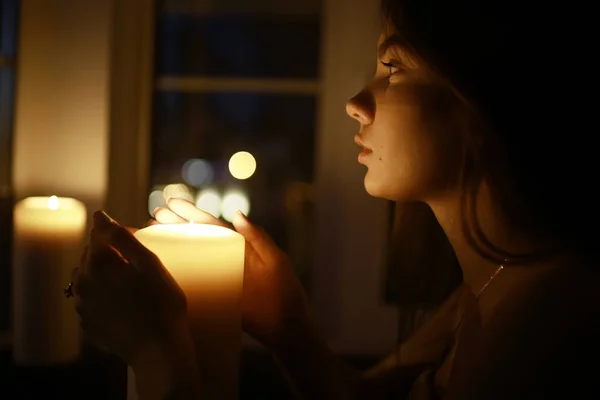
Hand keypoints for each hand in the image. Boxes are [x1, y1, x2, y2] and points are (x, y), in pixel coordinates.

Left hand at [73, 211, 195, 370]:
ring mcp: (82, 306)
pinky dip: (103, 297)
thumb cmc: (161, 304)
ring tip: (131, 286)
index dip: (121, 235)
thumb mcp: (149, 264)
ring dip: (105, 276)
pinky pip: (91, 301)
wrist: (159, 351)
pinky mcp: (87, 325)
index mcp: (97, 264)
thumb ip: (122, 237)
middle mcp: (82, 283)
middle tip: (139, 267)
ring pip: (89, 279)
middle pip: (91, 256)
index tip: (141, 246)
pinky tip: (125, 305)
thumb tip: (99, 216)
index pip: (99, 234)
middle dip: (110, 255)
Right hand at [153, 198, 310, 348]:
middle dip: (175, 225)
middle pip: (196, 238)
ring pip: (191, 258)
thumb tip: (236, 214)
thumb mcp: (275, 260)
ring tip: (149, 234)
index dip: (191, 213)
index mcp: (240, 246)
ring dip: (172, 246)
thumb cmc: (286, 290)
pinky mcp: (215, 296)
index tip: (172, 201)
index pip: (212, 225)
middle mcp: (226, 259)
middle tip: (153, 214)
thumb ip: (258, 237)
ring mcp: (218, 277)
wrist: (286, 326)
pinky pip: (192, 283)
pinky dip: (176, 275)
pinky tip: (160, 269)